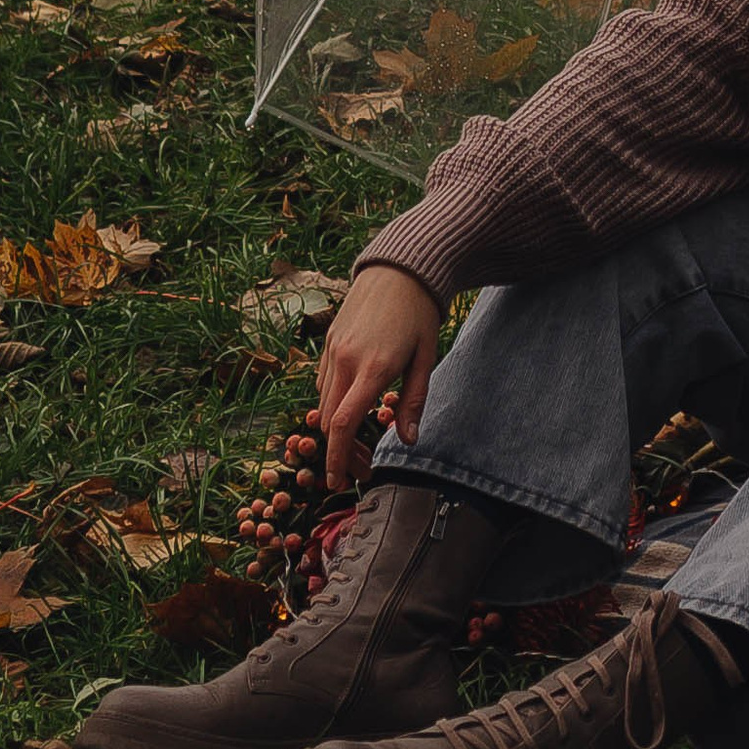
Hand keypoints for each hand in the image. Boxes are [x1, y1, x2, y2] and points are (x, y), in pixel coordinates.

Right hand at [316, 264, 443, 490]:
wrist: (401, 267)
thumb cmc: (420, 311)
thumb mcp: (425, 357)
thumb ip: (413, 400)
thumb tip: (406, 440)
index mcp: (373, 367)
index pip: (343, 423)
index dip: (337, 458)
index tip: (338, 481)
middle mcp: (346, 359)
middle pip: (329, 420)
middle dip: (340, 450)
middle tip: (362, 466)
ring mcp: (333, 349)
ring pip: (323, 403)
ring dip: (336, 429)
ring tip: (359, 442)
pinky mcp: (328, 341)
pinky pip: (323, 382)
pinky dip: (332, 403)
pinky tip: (352, 406)